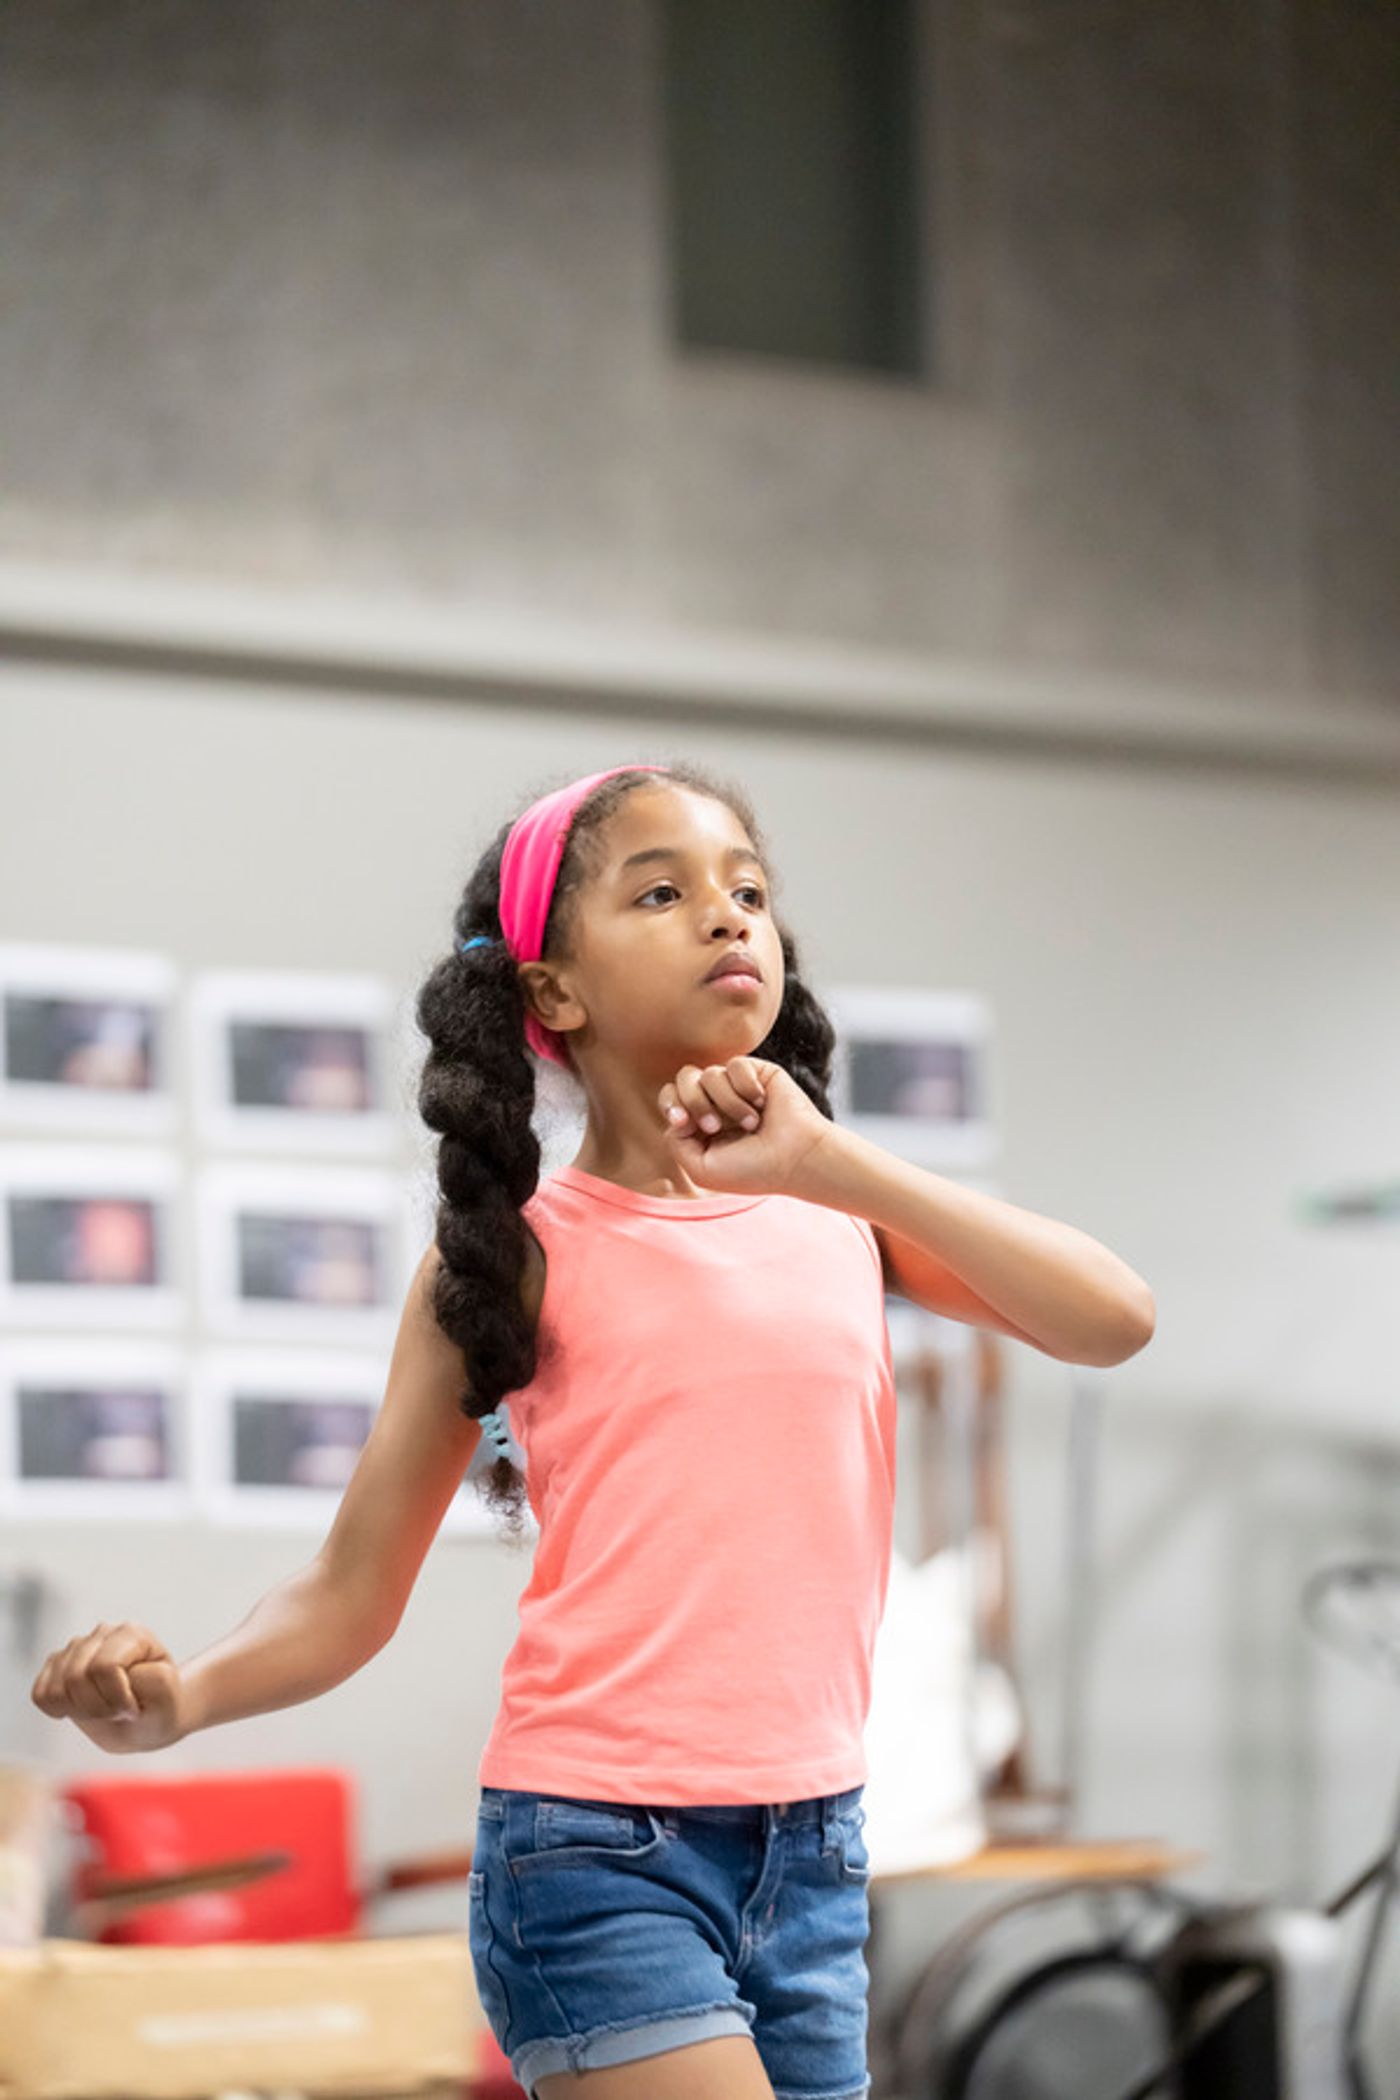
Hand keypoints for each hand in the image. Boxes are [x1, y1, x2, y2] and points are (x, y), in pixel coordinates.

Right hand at [31, 1621, 190, 1754]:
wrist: (147, 1717)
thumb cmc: (159, 1707)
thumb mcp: (169, 1697)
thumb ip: (155, 1681)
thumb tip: (123, 1669)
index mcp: (132, 1634)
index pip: (105, 1667)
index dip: (117, 1699)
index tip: (134, 1709)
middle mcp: (102, 1633)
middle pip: (76, 1677)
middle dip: (98, 1708)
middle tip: (119, 1712)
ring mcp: (76, 1648)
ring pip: (56, 1688)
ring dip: (79, 1711)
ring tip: (102, 1710)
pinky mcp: (56, 1667)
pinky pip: (40, 1694)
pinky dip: (57, 1710)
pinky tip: (80, 1709)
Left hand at [658, 1055, 832, 1195]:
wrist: (794, 1158)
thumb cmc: (752, 1169)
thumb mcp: (701, 1169)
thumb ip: (676, 1142)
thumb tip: (679, 1111)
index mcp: (701, 1124)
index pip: (671, 1099)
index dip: (670, 1105)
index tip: (683, 1121)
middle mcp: (717, 1103)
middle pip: (684, 1079)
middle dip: (694, 1102)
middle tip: (715, 1126)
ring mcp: (737, 1087)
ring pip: (709, 1074)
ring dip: (727, 1103)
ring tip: (750, 1124)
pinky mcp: (757, 1072)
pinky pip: (735, 1065)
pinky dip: (746, 1088)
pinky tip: (762, 1104)